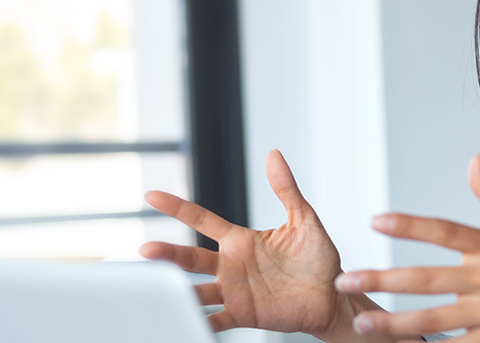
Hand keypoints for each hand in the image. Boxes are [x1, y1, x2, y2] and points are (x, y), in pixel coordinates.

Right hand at [140, 149, 389, 341]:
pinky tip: (184, 323)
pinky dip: (199, 323)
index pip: (202, 220)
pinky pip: (216, 320)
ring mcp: (235, 291)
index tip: (152, 196)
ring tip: (159, 292)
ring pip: (197, 290)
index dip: (177, 208)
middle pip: (191, 258)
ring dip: (178, 292)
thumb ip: (286, 189)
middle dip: (168, 254)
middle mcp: (231, 265)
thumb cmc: (318, 259)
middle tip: (146, 249)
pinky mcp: (243, 314)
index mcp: (241, 240)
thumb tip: (274, 155)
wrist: (333, 296)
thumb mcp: (304, 220)